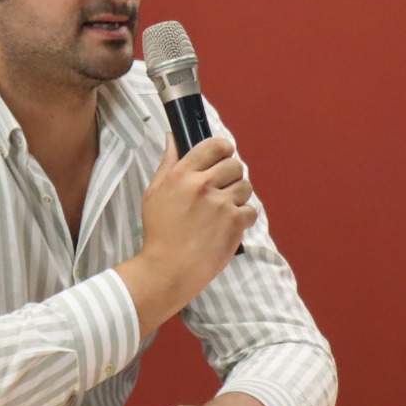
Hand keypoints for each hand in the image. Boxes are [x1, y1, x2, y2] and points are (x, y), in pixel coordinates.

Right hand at [141, 136, 254, 282]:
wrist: (169, 268)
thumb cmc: (160, 232)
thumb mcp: (154, 193)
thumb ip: (168, 163)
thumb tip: (172, 137)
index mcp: (182, 174)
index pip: (214, 145)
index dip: (223, 149)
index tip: (223, 157)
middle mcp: (202, 185)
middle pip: (235, 165)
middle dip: (232, 175)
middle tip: (222, 190)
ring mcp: (220, 204)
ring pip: (246, 186)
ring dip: (238, 197)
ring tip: (223, 210)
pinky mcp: (234, 222)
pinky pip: (251, 210)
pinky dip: (243, 219)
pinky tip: (228, 226)